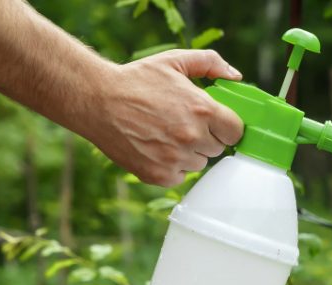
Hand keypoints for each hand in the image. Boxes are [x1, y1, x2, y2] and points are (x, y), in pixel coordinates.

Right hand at [89, 50, 244, 186]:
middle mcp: (192, 137)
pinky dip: (172, 166)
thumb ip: (209, 63)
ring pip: (198, 163)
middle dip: (205, 137)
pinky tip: (156, 148)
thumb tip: (235, 76)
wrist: (96, 99)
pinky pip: (180, 176)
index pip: (236, 132)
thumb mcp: (174, 61)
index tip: (215, 122)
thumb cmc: (136, 80)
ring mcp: (175, 158)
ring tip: (166, 134)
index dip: (225, 126)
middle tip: (183, 124)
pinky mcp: (158, 174)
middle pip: (217, 148)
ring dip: (188, 152)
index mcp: (203, 110)